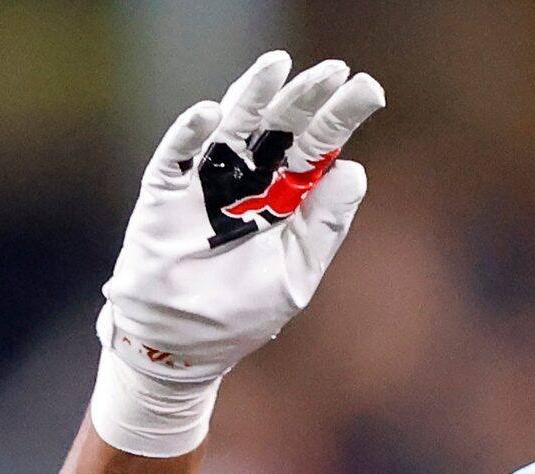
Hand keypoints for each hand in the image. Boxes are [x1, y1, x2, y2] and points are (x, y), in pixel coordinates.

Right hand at [91, 50, 384, 454]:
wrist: (182, 346)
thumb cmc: (242, 313)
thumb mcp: (296, 273)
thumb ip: (325, 224)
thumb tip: (353, 169)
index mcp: (286, 197)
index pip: (318, 147)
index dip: (341, 116)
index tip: (368, 89)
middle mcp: (250, 179)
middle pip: (281, 126)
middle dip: (306, 96)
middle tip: (333, 71)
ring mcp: (207, 180)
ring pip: (233, 126)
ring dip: (253, 95)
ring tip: (277, 67)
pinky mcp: (166, 192)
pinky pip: (177, 155)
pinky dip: (191, 133)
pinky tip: (212, 113)